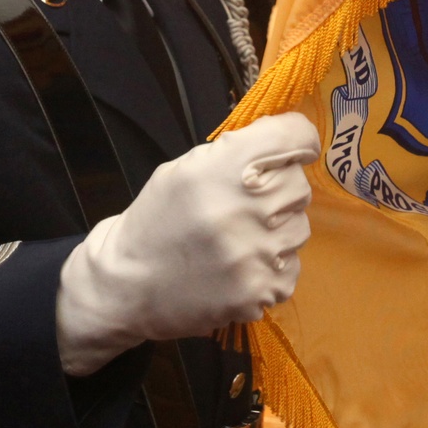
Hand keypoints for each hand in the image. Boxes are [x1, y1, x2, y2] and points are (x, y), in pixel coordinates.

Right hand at [56, 112, 320, 374]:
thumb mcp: (184, 169)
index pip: (295, 136)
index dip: (297, 140)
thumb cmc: (157, 220)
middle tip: (248, 204)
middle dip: (280, 190)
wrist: (127, 285)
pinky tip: (240, 267)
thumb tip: (285, 136)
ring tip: (240, 239)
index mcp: (223, 167)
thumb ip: (234, 151)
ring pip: (299, 228)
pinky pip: (292, 267)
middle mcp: (245, 208)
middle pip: (300, 185)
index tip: (294, 149)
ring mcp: (256, 254)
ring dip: (276, 230)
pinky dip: (272, 267)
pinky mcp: (262, 291)